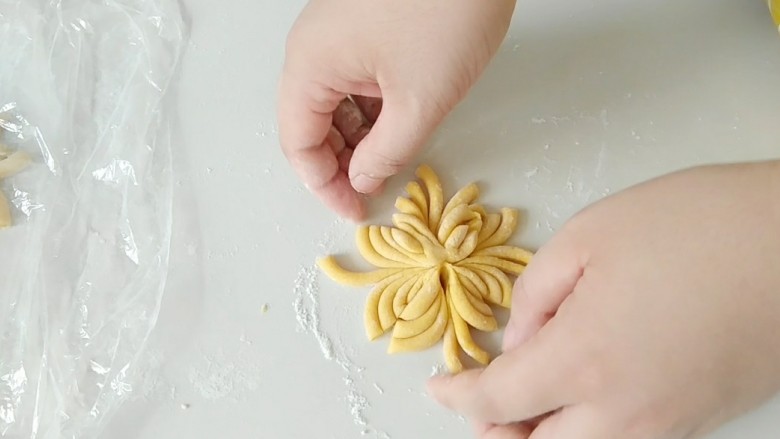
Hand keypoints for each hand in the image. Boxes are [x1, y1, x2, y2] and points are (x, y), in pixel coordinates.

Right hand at [278, 0, 515, 219]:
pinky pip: (353, 78)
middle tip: (372, 191)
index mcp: (310, 64)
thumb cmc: (447, 12)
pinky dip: (370, 109)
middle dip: (339, 163)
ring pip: (333, 102)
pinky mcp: (361, 24)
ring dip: (356, 138)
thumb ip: (387, 153)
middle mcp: (312, 47)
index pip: (298, 142)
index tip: (355, 210)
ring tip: (388, 163)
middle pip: (310, 122)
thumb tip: (365, 179)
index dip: (324, 185)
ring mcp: (336, 32)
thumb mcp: (420, 101)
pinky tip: (396, 126)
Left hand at [428, 161, 779, 438]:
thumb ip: (534, 295)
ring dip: (544, 438)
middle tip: (480, 403)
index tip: (442, 388)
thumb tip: (518, 337)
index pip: (497, 401)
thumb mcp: (589, 237)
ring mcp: (667, 423)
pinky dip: (592, 433)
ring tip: (528, 402)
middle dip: (497, 433)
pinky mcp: (700, 420)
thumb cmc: (700, 225)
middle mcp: (623, 410)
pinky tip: (586, 397)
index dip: (458, 397)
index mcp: (584, 360)